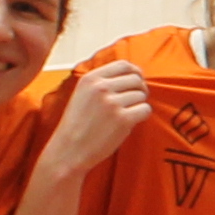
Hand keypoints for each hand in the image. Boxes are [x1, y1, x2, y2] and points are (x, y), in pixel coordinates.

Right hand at [44, 58, 150, 177]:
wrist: (69, 150)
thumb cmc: (78, 125)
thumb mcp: (83, 94)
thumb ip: (103, 83)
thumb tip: (134, 74)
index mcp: (90, 79)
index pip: (123, 64)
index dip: (135, 73)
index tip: (137, 82)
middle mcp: (101, 88)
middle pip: (137, 79)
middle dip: (140, 90)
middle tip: (134, 102)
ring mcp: (112, 103)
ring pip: (142, 96)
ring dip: (139, 105)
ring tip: (125, 115)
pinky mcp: (123, 119)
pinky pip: (146, 110)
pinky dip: (142, 116)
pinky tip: (130, 122)